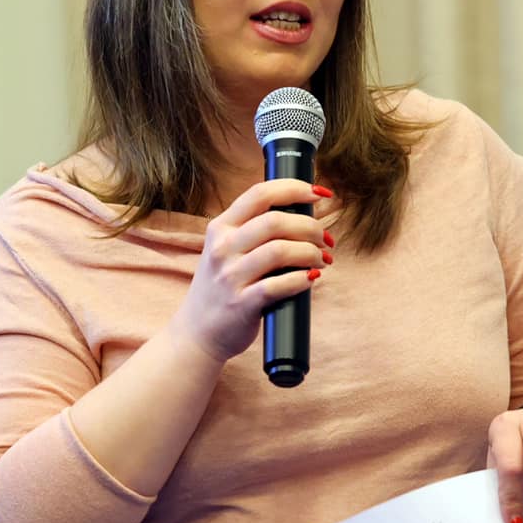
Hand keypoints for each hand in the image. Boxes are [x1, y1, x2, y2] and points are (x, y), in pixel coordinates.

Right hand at [167, 179, 332, 363]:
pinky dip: (302, 279)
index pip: (259, 194)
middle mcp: (222, 248)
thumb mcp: (225, 250)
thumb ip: (254, 230)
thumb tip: (305, 215)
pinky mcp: (241, 304)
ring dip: (311, 252)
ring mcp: (230, 276)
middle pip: (275, 221)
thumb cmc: (222, 288)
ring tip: (322, 259)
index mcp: (221, 227)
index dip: (294, 188)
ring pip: (280, 251)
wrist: (196, 334)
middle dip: (311, 227)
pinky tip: (312, 278)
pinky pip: (279, 285)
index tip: (320, 194)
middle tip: (326, 239)